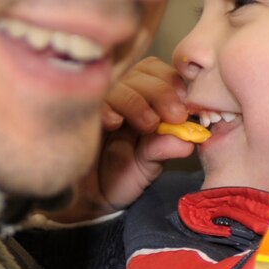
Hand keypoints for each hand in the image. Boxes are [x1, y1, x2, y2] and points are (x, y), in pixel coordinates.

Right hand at [94, 57, 198, 210]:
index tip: (184, 107)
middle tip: (174, 117)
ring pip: (120, 85)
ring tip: (148, 126)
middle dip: (162, 92)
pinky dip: (107, 108)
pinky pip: (93, 101)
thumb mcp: (149, 162)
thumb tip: (189, 141)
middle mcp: (121, 93)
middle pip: (142, 72)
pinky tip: (113, 123)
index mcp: (142, 96)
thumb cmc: (121, 174)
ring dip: (137, 102)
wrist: (90, 197)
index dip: (173, 83)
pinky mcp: (79, 114)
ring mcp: (99, 102)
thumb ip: (165, 147)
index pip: (158, 71)